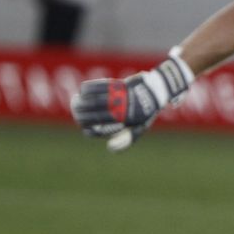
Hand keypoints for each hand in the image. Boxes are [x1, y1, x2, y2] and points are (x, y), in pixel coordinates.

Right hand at [70, 52, 192, 150]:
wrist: (157, 90)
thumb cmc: (145, 111)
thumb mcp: (139, 128)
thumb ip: (125, 139)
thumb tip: (110, 148)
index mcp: (127, 123)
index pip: (104, 130)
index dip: (91, 131)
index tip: (86, 129)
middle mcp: (124, 111)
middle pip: (95, 115)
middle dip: (81, 115)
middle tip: (76, 112)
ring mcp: (122, 98)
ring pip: (95, 101)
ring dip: (81, 102)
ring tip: (75, 101)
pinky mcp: (122, 86)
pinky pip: (100, 87)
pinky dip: (89, 88)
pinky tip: (83, 90)